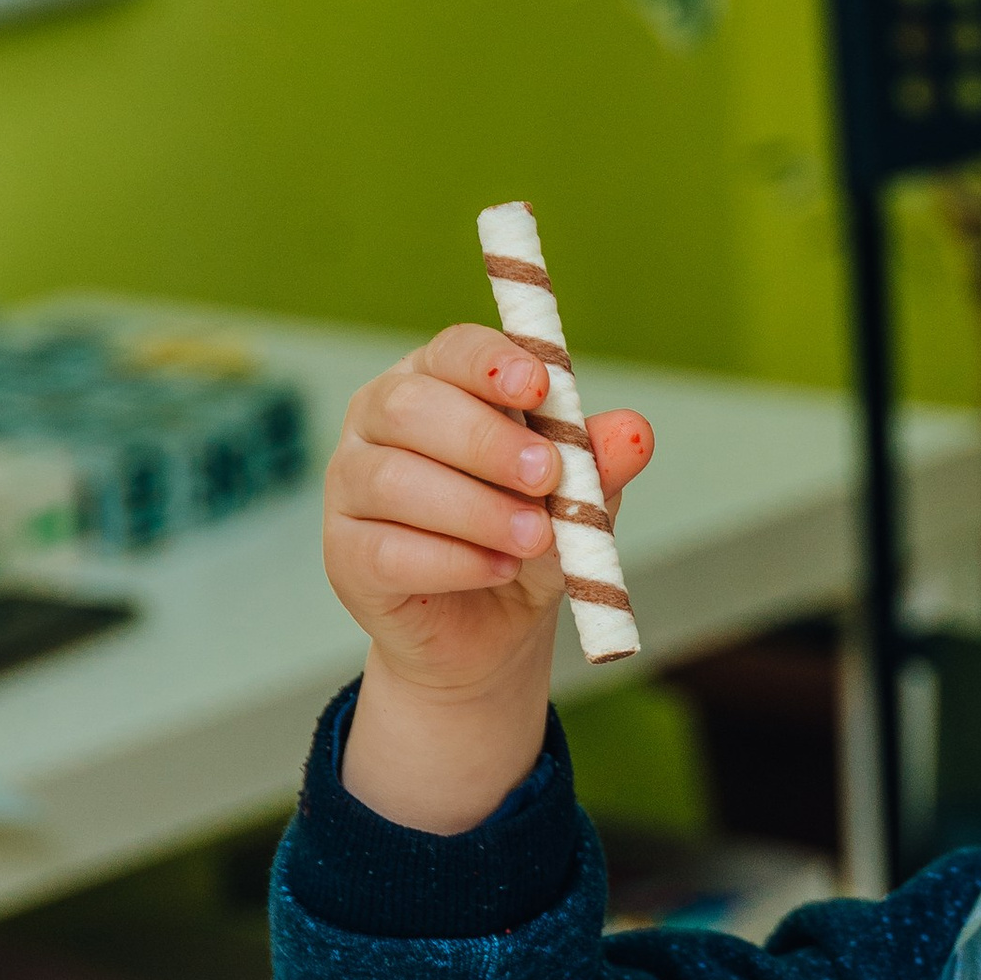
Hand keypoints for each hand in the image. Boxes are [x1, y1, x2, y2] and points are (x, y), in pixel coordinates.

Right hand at [323, 325, 652, 829]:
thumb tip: (635, 432)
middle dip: (486, 441)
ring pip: (396, 481)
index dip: (492, 363)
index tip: (540, 386)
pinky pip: (389, 550)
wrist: (490, 629)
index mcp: (437, 381)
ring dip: (477, 510)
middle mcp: (378, 420)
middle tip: (548, 477)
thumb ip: (598, 463)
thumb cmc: (527, 536)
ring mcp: (349, 485)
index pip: (452, 350)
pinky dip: (454, 562)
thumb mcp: (574, 498)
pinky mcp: (345, 553)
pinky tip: (498, 569)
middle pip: (412, 408)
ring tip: (536, 538)